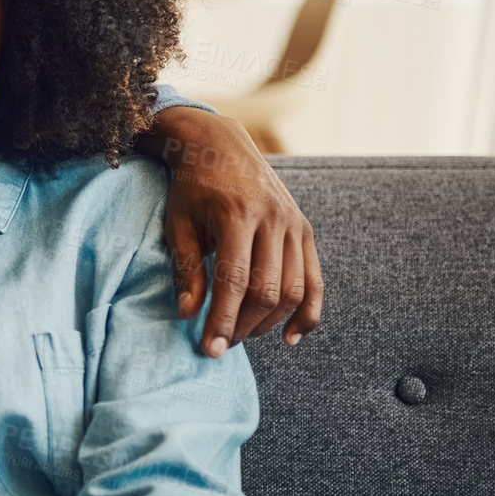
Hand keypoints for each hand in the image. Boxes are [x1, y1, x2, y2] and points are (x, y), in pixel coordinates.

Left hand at [150, 108, 323, 355]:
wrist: (221, 146)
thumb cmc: (192, 188)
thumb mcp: (179, 222)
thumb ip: (186, 268)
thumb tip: (187, 315)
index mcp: (238, 214)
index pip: (235, 281)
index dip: (223, 319)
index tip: (210, 349)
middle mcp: (274, 219)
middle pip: (268, 289)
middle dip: (245, 325)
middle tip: (221, 344)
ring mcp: (295, 224)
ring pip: (293, 289)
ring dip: (270, 322)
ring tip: (242, 335)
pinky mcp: (305, 230)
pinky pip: (315, 280)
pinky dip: (308, 312)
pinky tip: (291, 337)